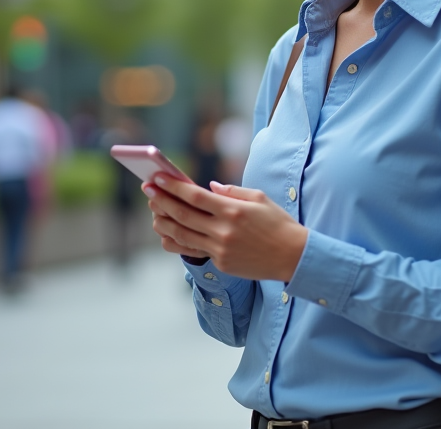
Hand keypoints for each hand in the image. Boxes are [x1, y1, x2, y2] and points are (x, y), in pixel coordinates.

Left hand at [144, 176, 307, 281]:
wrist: (293, 256)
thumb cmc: (278, 222)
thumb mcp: (259, 198)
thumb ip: (231, 191)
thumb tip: (209, 187)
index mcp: (233, 210)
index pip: (195, 196)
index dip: (173, 187)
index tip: (158, 178)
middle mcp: (224, 230)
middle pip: (183, 215)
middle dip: (162, 201)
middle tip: (148, 190)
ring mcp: (221, 249)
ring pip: (183, 235)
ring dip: (164, 223)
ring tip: (154, 213)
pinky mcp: (222, 263)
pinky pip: (194, 251)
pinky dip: (177, 242)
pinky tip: (167, 234)